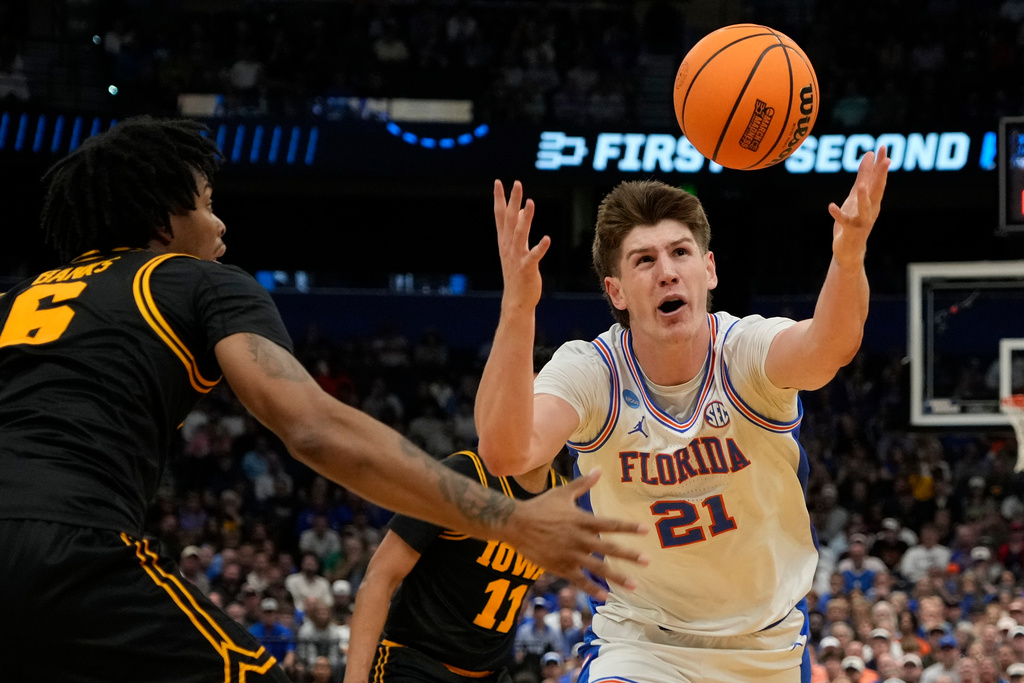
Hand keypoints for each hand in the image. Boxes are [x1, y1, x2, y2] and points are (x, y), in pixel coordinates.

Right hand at [494, 180, 549, 309]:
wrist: (516, 299)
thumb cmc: (517, 273)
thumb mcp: (514, 249)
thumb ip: (515, 229)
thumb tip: (518, 211)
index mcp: (504, 241)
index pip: (500, 216)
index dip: (499, 199)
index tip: (499, 182)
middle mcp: (508, 246)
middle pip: (509, 220)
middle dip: (512, 201)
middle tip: (517, 184)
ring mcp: (516, 257)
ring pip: (520, 234)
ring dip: (524, 218)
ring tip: (531, 203)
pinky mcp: (526, 268)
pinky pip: (534, 256)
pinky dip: (540, 248)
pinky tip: (547, 239)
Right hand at [504, 468, 647, 600]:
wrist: (515, 523)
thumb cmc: (540, 507)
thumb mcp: (562, 493)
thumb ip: (583, 483)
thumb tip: (599, 468)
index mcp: (581, 520)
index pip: (609, 524)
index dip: (628, 527)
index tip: (645, 530)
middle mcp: (578, 538)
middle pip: (608, 548)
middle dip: (629, 555)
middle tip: (647, 561)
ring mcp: (569, 554)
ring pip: (597, 568)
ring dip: (617, 577)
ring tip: (634, 585)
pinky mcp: (559, 567)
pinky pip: (579, 580)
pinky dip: (593, 589)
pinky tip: (605, 596)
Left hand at [828, 146, 889, 267]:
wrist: (849, 250)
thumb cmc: (853, 220)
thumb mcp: (856, 196)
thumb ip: (863, 176)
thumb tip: (869, 154)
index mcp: (873, 200)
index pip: (878, 179)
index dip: (880, 164)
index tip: (882, 147)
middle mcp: (871, 209)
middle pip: (877, 190)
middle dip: (881, 175)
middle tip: (886, 159)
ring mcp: (862, 220)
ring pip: (865, 208)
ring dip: (864, 197)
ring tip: (861, 185)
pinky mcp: (851, 231)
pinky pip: (844, 221)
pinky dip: (838, 214)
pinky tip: (831, 206)